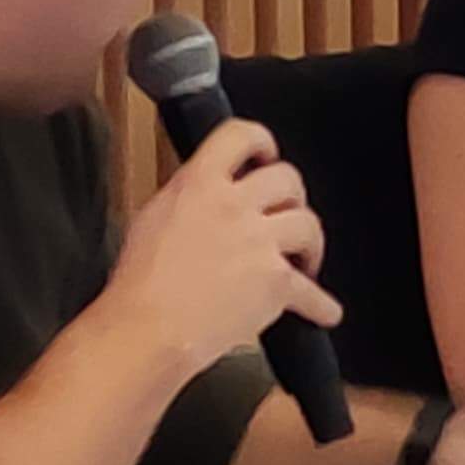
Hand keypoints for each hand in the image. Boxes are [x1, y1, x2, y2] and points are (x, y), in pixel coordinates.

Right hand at [105, 119, 333, 377]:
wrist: (147, 329)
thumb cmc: (139, 285)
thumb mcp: (153, 217)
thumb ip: (189, 197)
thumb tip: (204, 196)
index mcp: (199, 184)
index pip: (240, 135)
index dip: (262, 142)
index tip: (267, 154)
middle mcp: (233, 206)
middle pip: (288, 179)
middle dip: (292, 198)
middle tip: (287, 212)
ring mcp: (259, 242)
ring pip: (309, 225)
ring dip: (310, 244)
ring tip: (304, 260)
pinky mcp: (276, 282)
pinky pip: (312, 292)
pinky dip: (321, 306)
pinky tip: (325, 311)